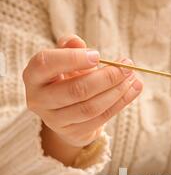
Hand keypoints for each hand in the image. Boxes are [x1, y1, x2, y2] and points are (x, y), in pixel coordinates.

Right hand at [23, 35, 142, 147]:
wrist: (64, 111)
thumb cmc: (64, 77)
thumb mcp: (64, 60)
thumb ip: (69, 47)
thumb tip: (77, 42)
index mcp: (33, 76)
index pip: (46, 64)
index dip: (72, 59)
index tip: (97, 55)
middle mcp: (39, 100)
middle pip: (76, 90)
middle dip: (106, 78)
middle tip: (127, 67)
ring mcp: (54, 120)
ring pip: (90, 108)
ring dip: (116, 92)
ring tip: (133, 79)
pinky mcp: (72, 132)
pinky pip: (100, 119)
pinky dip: (119, 104)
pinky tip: (132, 90)